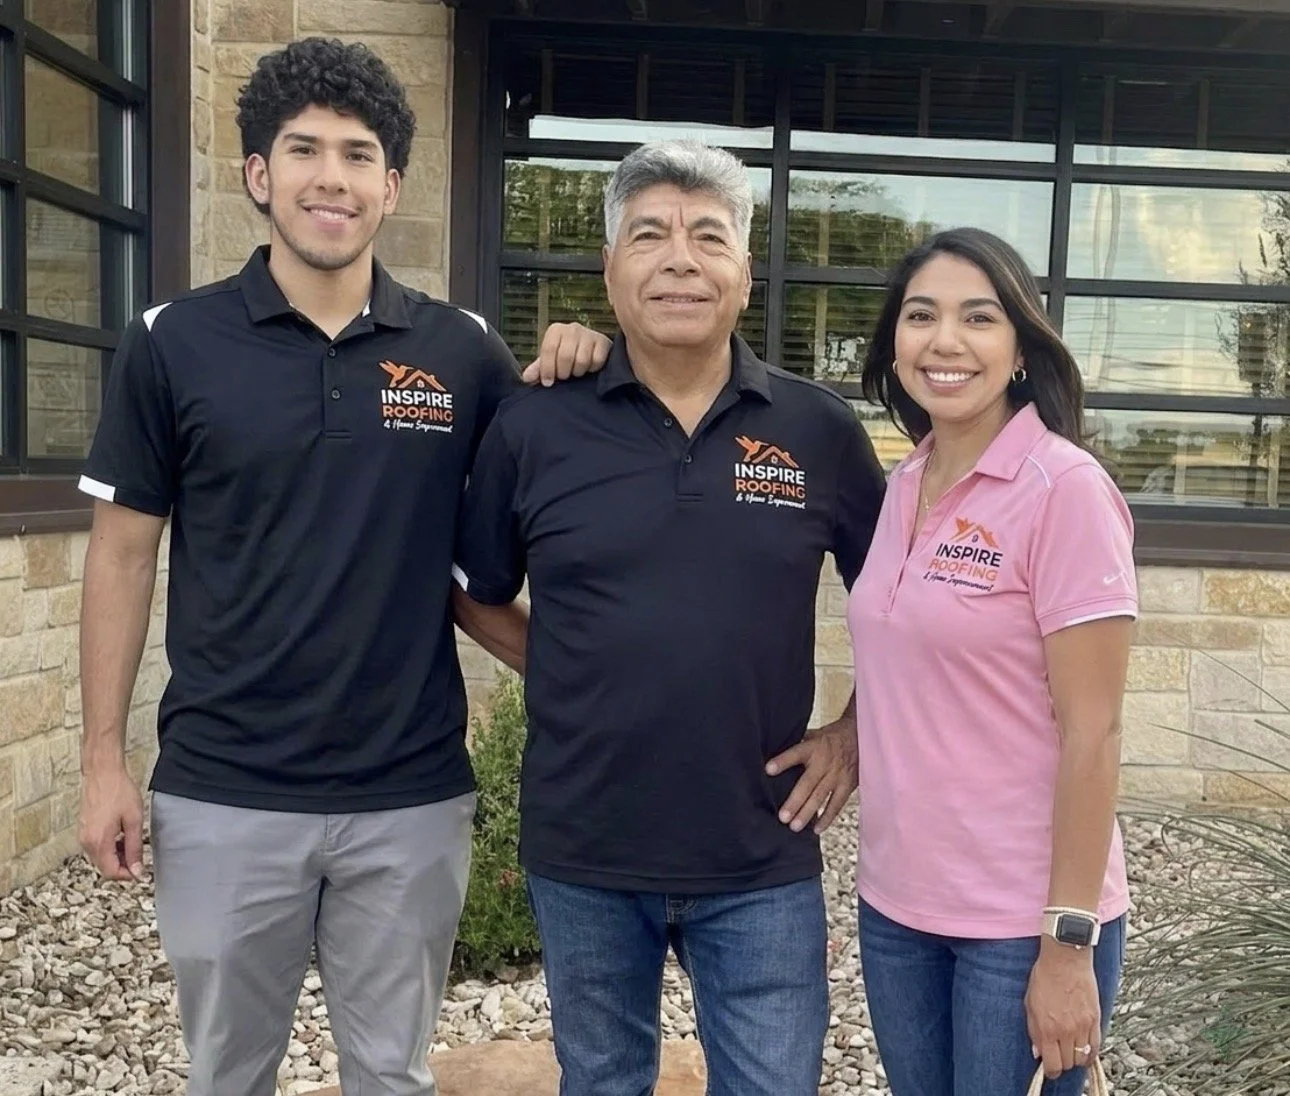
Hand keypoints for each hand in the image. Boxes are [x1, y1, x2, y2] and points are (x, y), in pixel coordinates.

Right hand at [78, 761, 146, 881]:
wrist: (103, 773)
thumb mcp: (134, 820)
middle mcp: (86, 842)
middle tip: (139, 857)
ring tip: (131, 843)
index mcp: (98, 841)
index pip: (110, 872)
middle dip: (122, 867)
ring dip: (116, 857)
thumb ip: (134, 848)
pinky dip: (109, 848)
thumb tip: (137, 870)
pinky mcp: (83, 830)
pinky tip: (121, 837)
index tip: (141, 870)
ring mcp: (82, 836)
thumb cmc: (119, 792)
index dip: (127, 875)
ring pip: (100, 858)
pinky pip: (96, 848)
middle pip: (104, 868)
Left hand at [521, 323, 612, 386]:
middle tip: (565, 376)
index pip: (549, 349)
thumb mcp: (550, 361)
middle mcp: (572, 328)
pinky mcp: (603, 342)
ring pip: (581, 360)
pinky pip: (596, 361)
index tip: (548, 383)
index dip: (547, 369)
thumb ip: (538, 369)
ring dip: (578, 372)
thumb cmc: (566, 355)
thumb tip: (526, 378)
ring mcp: (589, 334)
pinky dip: (592, 369)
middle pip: (565, 356)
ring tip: (576, 371)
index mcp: (556, 330)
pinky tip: (589, 368)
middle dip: (564, 372)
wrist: (591, 349)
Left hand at [764, 718, 857, 833]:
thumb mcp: (814, 735)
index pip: (795, 753)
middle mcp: (824, 763)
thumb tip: (774, 751)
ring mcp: (837, 776)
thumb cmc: (831, 737)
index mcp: (813, 747)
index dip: (782, 761)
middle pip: (807, 784)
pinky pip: (837, 804)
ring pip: (820, 797)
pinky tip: (816, 829)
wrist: (861, 738)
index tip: (768, 770)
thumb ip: (798, 744)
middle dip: (795, 801)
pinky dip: (827, 818)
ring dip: (807, 813)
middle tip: (782, 817)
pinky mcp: (847, 786)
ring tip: (795, 827)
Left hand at [1025, 939, 1100, 1078]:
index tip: (1050, 1069)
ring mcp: (1083, 1026)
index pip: (1053, 1064)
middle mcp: (1066, 1030)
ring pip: (1083, 1057)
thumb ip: (1034, 1030)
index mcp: (1047, 1028)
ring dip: (1076, 1057)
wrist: (1066, 958)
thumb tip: (1038, 1051)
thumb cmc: (1045, 976)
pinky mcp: (1096, 1018)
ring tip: (1070, 1049)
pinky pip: (1097, 1045)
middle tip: (1058, 1054)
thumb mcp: (1030, 1003)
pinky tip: (1084, 1046)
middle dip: (1062, 1062)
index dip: (1051, 1071)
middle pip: (1069, 1063)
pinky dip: (1090, 1050)